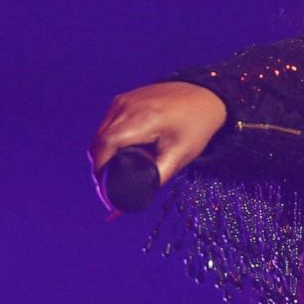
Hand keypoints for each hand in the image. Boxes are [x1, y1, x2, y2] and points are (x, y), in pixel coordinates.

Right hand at [88, 81, 228, 213]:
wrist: (206, 95)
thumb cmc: (196, 127)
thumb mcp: (179, 156)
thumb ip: (154, 181)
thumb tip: (124, 208)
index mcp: (141, 119)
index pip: (103, 148)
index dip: (99, 173)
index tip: (106, 194)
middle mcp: (126, 106)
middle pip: (98, 144)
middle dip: (100, 169)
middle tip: (110, 190)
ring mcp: (122, 100)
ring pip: (100, 135)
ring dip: (103, 156)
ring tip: (115, 175)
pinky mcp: (123, 99)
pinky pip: (107, 126)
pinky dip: (109, 142)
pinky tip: (118, 155)